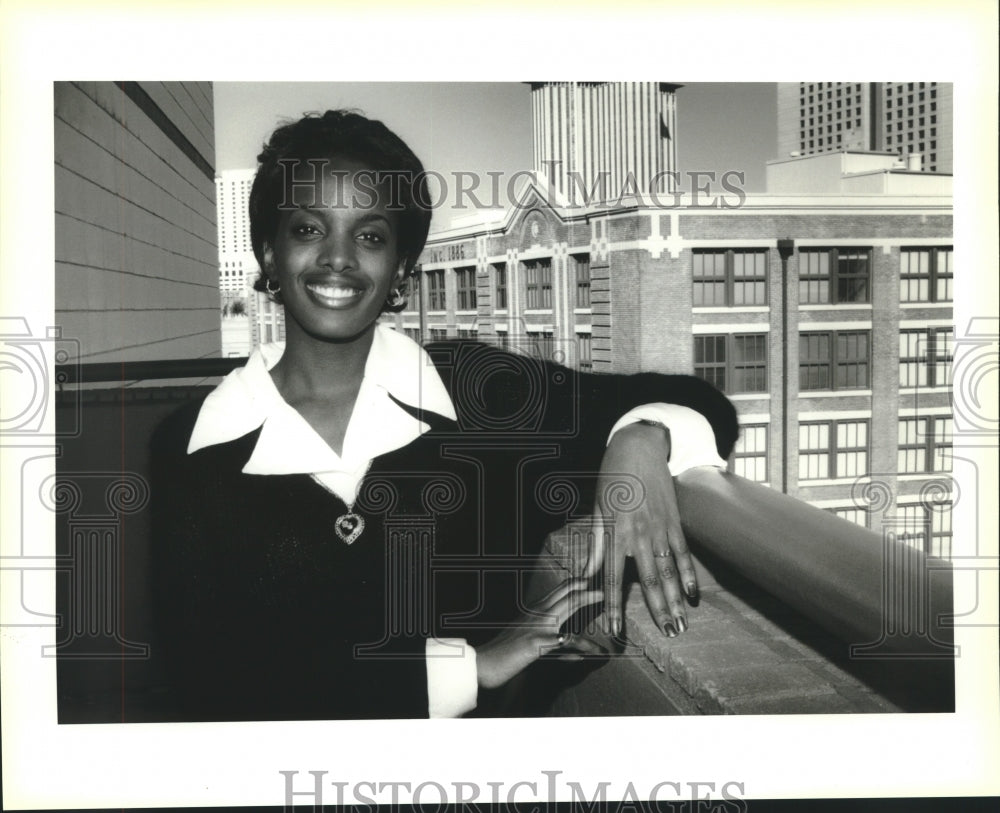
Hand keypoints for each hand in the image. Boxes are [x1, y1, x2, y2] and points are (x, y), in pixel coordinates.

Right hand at [476, 579, 603, 689]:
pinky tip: (595, 651)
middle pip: (564, 593)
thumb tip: (567, 643)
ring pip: (566, 605)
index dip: (573, 584)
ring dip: (586, 599)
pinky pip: (566, 641)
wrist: (484, 663)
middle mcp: (536, 613)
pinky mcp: (538, 642)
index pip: (556, 591)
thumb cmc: (503, 652)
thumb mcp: (525, 640)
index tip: (588, 580)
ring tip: (601, 599)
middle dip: (584, 586)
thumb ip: (547, 638)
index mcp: (533, 610)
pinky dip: (584, 645)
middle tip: (601, 585)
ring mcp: (537, 626)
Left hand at [586, 421, 696, 638]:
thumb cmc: (611, 479)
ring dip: (675, 600)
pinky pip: (683, 553)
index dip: (613, 606)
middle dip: (658, 611)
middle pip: (648, 581)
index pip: (612, 578)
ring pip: (668, 572)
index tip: (614, 629)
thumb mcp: (597, 510)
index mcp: (614, 533)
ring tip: (681, 624)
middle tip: (668, 635)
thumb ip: (596, 546)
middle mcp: (638, 535)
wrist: (637, 448)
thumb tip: (587, 576)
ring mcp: (659, 529)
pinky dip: (688, 574)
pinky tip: (693, 594)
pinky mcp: (674, 521)